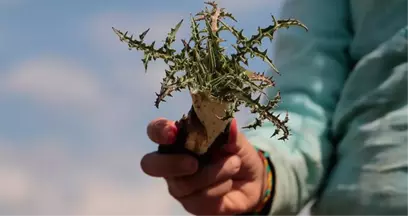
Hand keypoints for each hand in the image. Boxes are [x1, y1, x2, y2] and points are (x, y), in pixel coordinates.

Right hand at [140, 117, 268, 215]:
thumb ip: (228, 132)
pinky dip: (220, 187)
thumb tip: (228, 125)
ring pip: (184, 184)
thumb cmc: (236, 153)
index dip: (159, 131)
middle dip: (171, 164)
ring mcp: (179, 185)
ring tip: (234, 164)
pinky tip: (229, 182)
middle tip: (193, 163)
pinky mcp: (191, 204)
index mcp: (178, 139)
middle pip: (151, 165)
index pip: (156, 131)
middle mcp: (172, 162)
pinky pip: (201, 198)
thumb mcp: (235, 138)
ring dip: (214, 173)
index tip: (172, 131)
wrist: (252, 180)